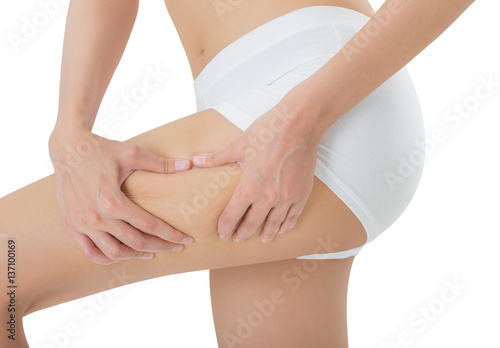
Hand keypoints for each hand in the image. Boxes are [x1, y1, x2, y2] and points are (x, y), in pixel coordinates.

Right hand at [49, 125, 193, 264]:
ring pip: (113, 253)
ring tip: (150, 252)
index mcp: (112, 200)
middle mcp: (96, 216)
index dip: (171, 235)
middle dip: (160, 247)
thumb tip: (188, 165)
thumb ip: (160, 164)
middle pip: (136, 242)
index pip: (150, 225)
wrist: (68, 147)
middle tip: (175, 247)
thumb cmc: (102, 149)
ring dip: (135, 255)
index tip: (186, 240)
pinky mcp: (71, 225)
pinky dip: (107, 258)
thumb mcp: (132, 153)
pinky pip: (89, 252)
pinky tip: (121, 254)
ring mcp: (82, 223)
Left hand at [192, 103, 319, 242]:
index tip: (222, 233)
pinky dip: (286, 224)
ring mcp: (287, 196)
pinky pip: (293, 215)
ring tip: (261, 239)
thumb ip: (217, 158)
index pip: (233, 216)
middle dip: (243, 233)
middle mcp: (268, 197)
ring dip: (266, 233)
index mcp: (250, 187)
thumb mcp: (239, 145)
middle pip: (252, 223)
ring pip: (274, 223)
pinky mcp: (302, 192)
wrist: (299, 124)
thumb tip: (196, 160)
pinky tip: (282, 229)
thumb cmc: (267, 132)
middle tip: (237, 238)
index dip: (225, 227)